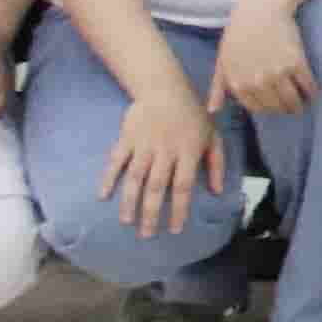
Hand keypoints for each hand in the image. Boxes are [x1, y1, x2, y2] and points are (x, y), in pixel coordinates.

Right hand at [103, 87, 229, 239]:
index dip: (179, 208)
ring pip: (135, 177)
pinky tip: (103, 195)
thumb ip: (217, 164)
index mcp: (187, 151)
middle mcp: (165, 150)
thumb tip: (218, 191)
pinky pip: (116, 160)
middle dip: (152, 212)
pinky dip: (108, 177)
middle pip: (157, 186)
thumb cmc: (193, 114)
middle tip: (147, 234)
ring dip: (130, 200)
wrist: (165, 87)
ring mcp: (144, 144)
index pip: (183, 186)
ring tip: (127, 221)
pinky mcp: (127, 138)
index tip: (175, 229)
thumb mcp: (213, 136)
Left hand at [214, 0, 317, 114]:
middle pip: (276, 106)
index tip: (277, 107)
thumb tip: (213, 110)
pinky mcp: (296, 63)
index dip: (269, 109)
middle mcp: (257, 82)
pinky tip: (314, 91)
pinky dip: (312, 91)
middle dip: (286, 109)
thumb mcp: (222, 60)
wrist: (260, 8)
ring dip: (300, 104)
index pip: (258, 108)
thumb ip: (217, 87)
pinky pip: (307, 84)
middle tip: (293, 107)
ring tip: (304, 102)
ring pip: (292, 99)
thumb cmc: (238, 32)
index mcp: (238, 83)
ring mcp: (277, 73)